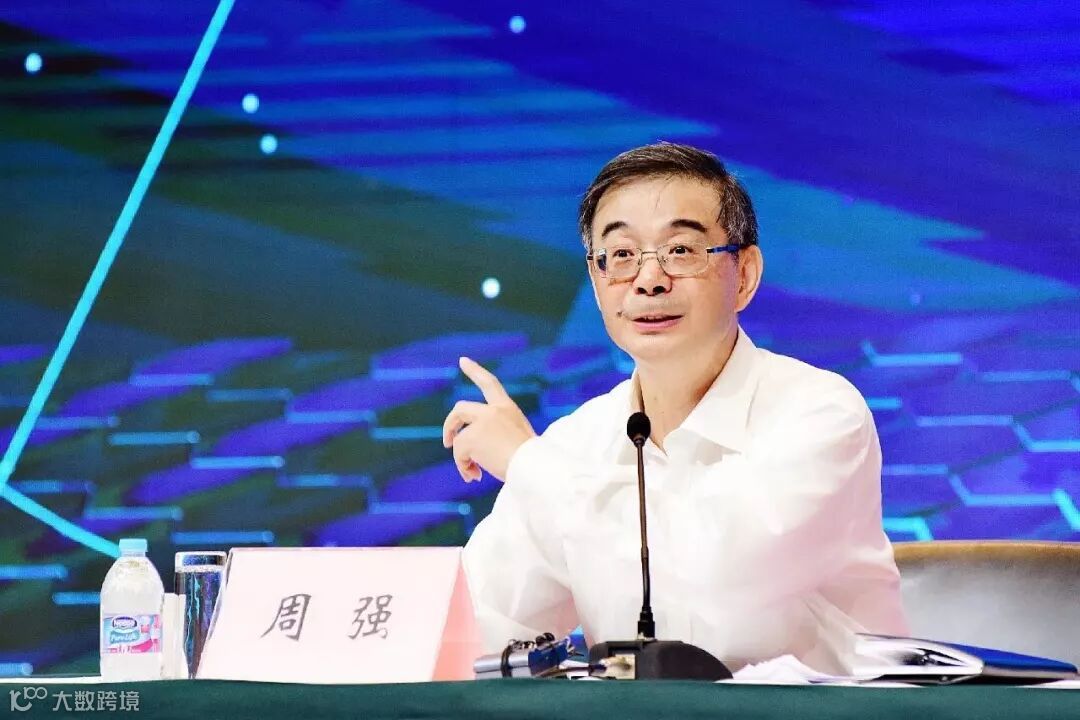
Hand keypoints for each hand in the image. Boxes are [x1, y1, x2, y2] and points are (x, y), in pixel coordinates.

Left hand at [442, 357, 535, 481]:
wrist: (534, 468)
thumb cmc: (532, 460)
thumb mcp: (519, 439)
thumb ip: (498, 436)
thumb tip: (475, 453)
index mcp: (508, 408)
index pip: (490, 383)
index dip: (475, 371)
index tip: (462, 361)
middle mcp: (493, 411)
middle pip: (460, 409)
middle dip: (450, 424)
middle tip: (448, 442)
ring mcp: (481, 423)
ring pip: (459, 438)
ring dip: (461, 457)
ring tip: (473, 473)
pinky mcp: (471, 438)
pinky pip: (458, 454)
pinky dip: (463, 466)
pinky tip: (475, 476)